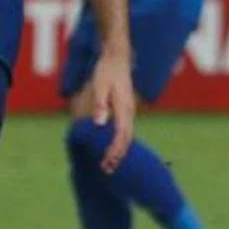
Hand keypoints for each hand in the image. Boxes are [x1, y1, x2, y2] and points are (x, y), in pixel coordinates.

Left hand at [85, 49, 135, 171]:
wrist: (117, 58)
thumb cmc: (106, 71)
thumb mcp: (100, 86)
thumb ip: (100, 105)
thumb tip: (99, 123)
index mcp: (124, 109)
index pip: (121, 135)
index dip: (114, 151)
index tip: (106, 162)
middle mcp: (129, 112)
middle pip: (126, 139)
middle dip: (117, 156)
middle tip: (106, 170)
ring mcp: (129, 111)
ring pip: (127, 136)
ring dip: (119, 151)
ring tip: (109, 164)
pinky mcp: (125, 110)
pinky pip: (125, 130)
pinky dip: (120, 142)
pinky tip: (112, 148)